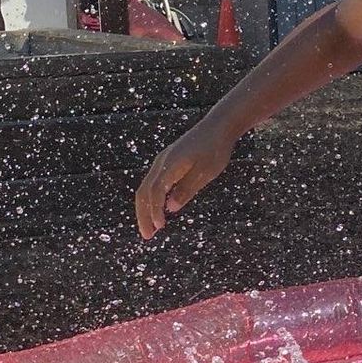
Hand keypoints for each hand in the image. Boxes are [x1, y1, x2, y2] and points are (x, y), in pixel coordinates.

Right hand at [135, 120, 236, 238]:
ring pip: (146, 188)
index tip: (160, 227)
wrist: (218, 127)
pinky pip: (153, 183)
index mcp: (169, 165)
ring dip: (146, 208)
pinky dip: (151, 198)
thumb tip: (171, 208)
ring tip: (151, 227)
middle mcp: (161, 163)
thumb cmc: (215, 150)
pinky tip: (159, 209)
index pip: (155, 193)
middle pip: (144, 192)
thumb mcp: (205, 172)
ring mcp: (162, 161)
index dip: (155, 211)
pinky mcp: (167, 161)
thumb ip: (187, 189)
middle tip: (147, 236)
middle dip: (143, 215)